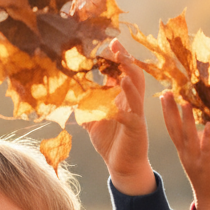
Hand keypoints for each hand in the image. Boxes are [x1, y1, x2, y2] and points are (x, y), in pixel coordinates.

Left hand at [81, 40, 154, 195]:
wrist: (123, 166)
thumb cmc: (110, 142)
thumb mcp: (94, 120)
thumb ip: (86, 106)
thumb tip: (72, 93)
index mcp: (122, 98)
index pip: (122, 72)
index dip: (117, 58)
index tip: (110, 43)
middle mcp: (132, 103)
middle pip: (134, 75)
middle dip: (126, 60)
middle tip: (116, 46)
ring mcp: (136, 115)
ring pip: (137, 93)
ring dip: (130, 80)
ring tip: (122, 68)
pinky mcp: (136, 130)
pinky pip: (130, 118)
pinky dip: (122, 111)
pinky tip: (114, 107)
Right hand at [161, 92, 209, 209]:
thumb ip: (209, 139)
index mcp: (185, 150)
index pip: (173, 128)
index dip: (169, 111)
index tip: (165, 94)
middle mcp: (187, 154)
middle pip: (176, 130)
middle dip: (171, 111)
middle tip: (168, 93)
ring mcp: (196, 161)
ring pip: (189, 138)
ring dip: (187, 121)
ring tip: (186, 103)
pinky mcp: (208, 167)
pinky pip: (207, 151)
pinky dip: (207, 139)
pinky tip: (208, 125)